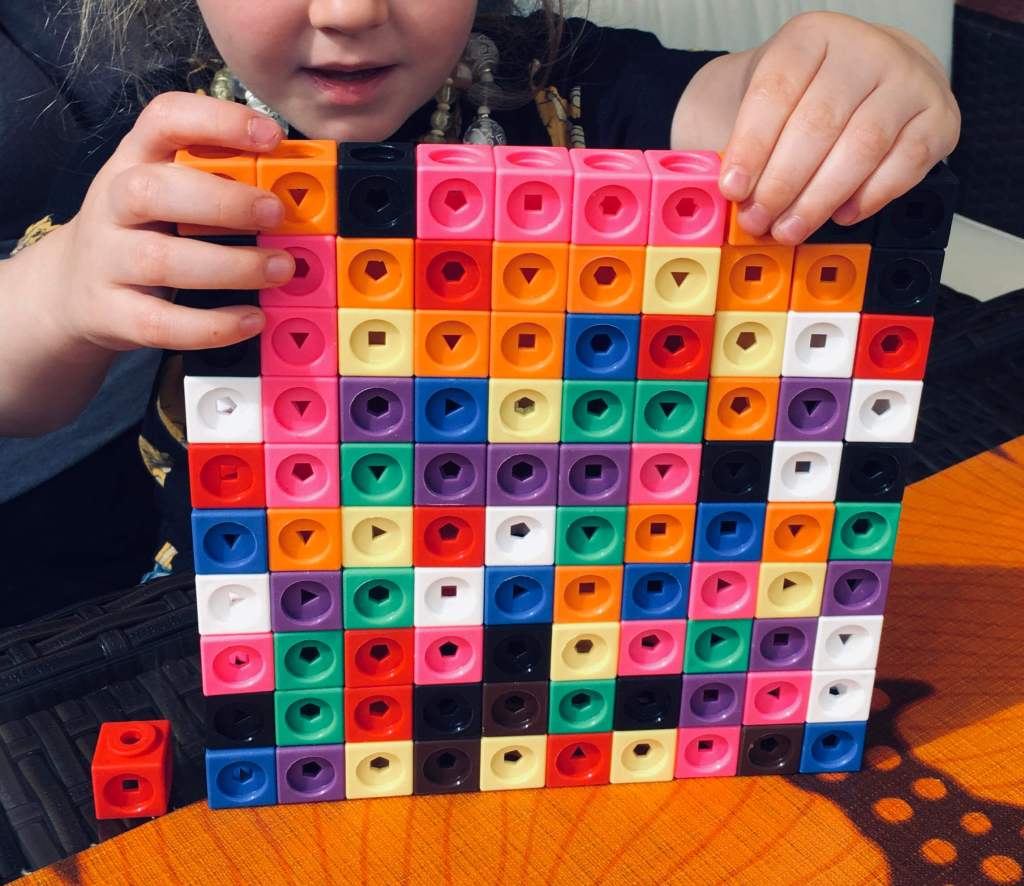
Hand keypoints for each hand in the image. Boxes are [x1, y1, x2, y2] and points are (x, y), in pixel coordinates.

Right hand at [56, 92, 294, 352]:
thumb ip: (225, 180)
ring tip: (280, 269)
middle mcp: (114, 202)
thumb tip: (301, 187)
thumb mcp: (173, 189)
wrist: (74, 284)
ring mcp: (107, 259)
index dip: (218, 121)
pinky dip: (212, 325)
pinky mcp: (112, 312)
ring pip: (161, 260)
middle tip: (277, 214)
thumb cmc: (147, 228)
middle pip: (154, 190)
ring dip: (230, 266)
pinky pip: (161, 322)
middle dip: (223, 202)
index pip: (164, 119)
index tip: (271, 136)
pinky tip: (252, 319)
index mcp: (137, 158)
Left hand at [718, 11, 960, 244]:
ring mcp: (910, 80)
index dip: (751, 145)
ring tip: (790, 228)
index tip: (732, 188)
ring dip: (821, 198)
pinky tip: (841, 214)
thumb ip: (739, 141)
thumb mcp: (760, 101)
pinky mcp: (940, 117)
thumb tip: (726, 195)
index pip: (777, 89)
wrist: (865, 79)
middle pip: (820, 123)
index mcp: (813, 36)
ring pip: (863, 146)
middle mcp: (866, 49)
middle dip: (782, 182)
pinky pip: (906, 164)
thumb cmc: (802, 97)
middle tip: (758, 220)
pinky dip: (871, 196)